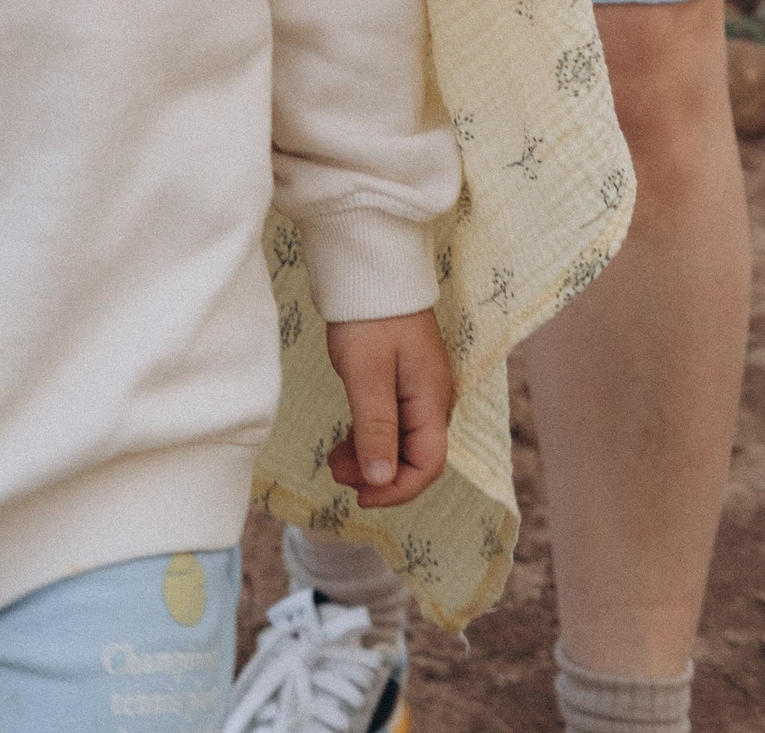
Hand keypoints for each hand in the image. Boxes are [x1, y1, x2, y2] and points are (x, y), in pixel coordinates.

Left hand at [323, 308, 453, 509]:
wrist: (369, 268)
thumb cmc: (369, 317)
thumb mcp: (367, 375)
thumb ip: (376, 428)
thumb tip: (380, 480)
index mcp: (431, 398)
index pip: (429, 463)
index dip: (397, 490)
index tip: (360, 497)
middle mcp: (431, 398)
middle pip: (415, 457)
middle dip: (378, 476)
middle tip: (336, 472)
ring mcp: (417, 389)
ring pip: (400, 443)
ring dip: (369, 459)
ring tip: (333, 460)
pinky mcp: (400, 381)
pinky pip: (390, 424)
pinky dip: (368, 439)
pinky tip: (344, 443)